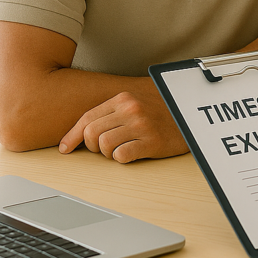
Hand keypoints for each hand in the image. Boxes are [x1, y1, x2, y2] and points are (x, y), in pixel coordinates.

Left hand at [59, 90, 188, 162]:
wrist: (192, 118)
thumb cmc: (162, 114)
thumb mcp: (136, 104)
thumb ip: (112, 113)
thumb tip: (82, 131)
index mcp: (124, 98)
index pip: (87, 118)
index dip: (73, 136)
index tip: (65, 148)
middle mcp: (131, 109)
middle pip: (91, 133)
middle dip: (91, 146)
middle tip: (102, 149)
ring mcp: (141, 125)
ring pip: (104, 145)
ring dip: (108, 153)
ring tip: (121, 149)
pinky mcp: (152, 141)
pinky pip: (121, 156)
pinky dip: (122, 158)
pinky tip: (132, 152)